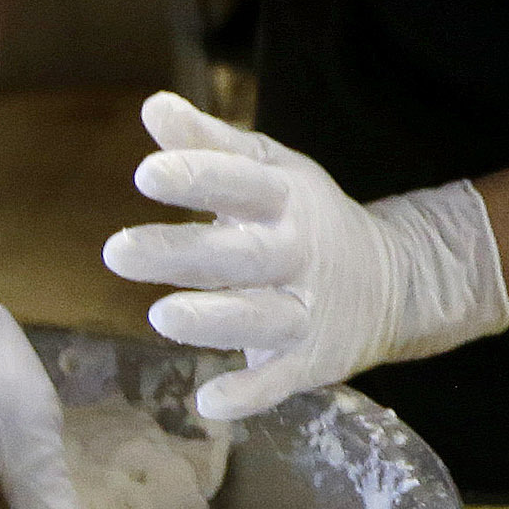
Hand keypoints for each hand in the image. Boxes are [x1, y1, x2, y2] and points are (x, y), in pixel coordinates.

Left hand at [100, 92, 508, 420]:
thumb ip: (208, 144)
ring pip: (262, 318)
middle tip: (116, 251)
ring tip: (161, 317)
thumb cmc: (302, 218)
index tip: (147, 174)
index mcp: (287, 200)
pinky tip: (209, 403)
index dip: (198, 179)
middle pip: (241, 255)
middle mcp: (299, 254)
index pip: (242, 185)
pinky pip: (281, 380)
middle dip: (183, 252)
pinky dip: (251, 393)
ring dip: (215, 320)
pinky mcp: (311, 361)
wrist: (392, 283)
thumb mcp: (269, 171)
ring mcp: (307, 310)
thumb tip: (153, 105)